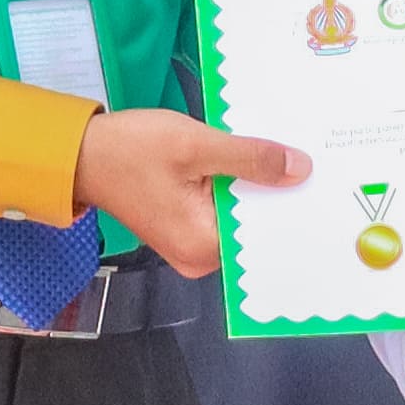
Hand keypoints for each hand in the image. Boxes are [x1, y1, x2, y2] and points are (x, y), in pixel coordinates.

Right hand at [74, 107, 303, 279]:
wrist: (80, 154)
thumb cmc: (130, 149)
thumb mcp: (196, 145)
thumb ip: (251, 159)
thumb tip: (301, 170)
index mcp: (204, 247)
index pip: (266, 231)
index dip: (294, 202)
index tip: (324, 179)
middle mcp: (200, 259)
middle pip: (256, 226)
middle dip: (278, 194)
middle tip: (313, 160)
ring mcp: (193, 247)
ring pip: (242, 216)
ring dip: (258, 188)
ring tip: (291, 158)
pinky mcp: (187, 230)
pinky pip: (225, 212)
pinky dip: (237, 189)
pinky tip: (255, 164)